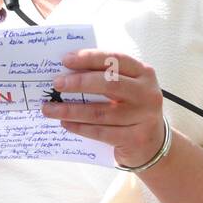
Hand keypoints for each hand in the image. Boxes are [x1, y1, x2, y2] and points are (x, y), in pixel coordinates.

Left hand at [41, 50, 167, 168]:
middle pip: (110, 84)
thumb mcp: (128, 88)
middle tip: (56, 83)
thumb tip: (67, 71)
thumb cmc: (132, 109)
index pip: (115, 60)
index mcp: (144, 73)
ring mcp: (143, 117)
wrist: (153, 144)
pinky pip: (101, 132)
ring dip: (71, 110)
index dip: (90, 58)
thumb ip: (106, 77)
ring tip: (49, 109)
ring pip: (101, 112)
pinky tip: (65, 124)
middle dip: (79, 82)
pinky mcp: (135, 139)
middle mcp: (147, 93)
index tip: (65, 60)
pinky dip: (80, 127)